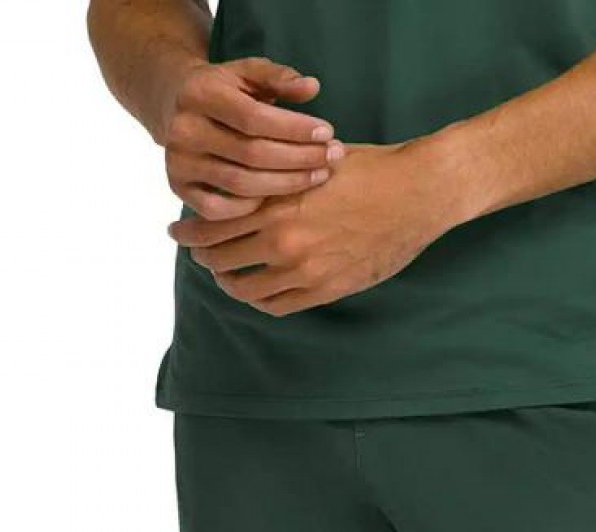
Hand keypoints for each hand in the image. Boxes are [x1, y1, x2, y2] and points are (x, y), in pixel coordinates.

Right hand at [159, 57, 343, 219]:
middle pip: (252, 154)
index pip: (254, 118)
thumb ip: (279, 78)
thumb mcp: (249, 74)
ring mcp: (179, 162)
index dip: (294, 129)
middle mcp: (184, 129)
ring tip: (318, 176)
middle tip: (333, 158)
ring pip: (241, 185)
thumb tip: (312, 87)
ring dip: (286, 185)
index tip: (328, 134)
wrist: (176, 105)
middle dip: (299, 159)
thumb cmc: (227, 91)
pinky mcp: (179, 188)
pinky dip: (251, 210)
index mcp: (200, 93)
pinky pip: (219, 211)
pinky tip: (279, 200)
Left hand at [169, 140, 464, 315]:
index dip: (188, 231)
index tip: (179, 231)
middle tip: (197, 254)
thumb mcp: (311, 162)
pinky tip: (257, 291)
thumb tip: (246, 182)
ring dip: (229, 283)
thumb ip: (276, 178)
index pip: (212, 223)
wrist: (416, 193)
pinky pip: (277, 305)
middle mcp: (283, 238)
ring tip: (225, 276)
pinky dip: (260, 300)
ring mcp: (304, 269)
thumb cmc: (369, 170)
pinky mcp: (326, 289)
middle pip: (219, 258)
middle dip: (202, 257)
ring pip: (244, 288)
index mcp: (275, 200)